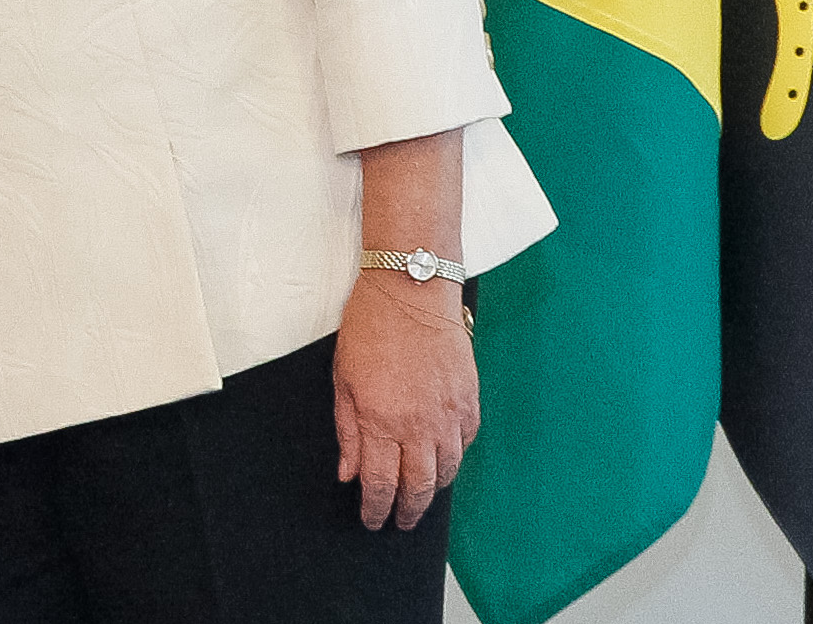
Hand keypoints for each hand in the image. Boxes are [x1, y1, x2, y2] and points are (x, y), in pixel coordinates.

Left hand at [332, 273, 478, 530]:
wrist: (412, 290)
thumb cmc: (371, 328)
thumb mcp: (343, 378)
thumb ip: (347, 431)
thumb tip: (348, 473)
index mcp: (380, 421)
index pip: (379, 483)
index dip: (375, 508)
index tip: (373, 520)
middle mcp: (417, 425)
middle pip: (416, 487)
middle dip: (407, 512)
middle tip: (401, 522)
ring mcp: (448, 414)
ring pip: (446, 471)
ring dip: (432, 491)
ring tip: (420, 497)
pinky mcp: (469, 400)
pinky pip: (466, 443)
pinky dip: (454, 458)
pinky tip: (443, 460)